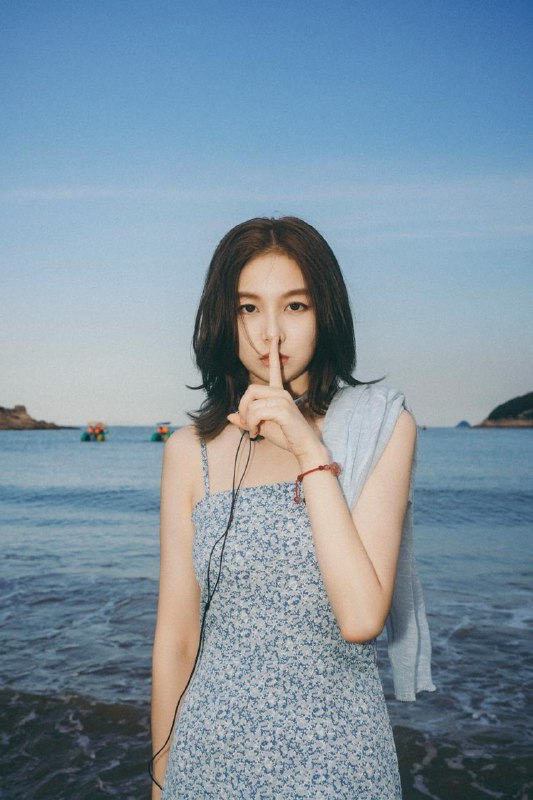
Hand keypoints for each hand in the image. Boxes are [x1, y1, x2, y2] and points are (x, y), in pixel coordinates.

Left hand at [226, 337, 325, 462]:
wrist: (305, 448)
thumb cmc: (286, 436)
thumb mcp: (262, 427)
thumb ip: (247, 420)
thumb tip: (230, 416)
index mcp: (279, 393)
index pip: (276, 369)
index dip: (274, 353)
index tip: (274, 338)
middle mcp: (281, 393)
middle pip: (250, 389)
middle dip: (243, 407)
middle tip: (248, 423)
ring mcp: (283, 400)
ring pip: (251, 402)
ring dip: (247, 419)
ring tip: (254, 430)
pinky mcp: (283, 410)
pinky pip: (256, 412)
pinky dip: (252, 424)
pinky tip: (257, 433)